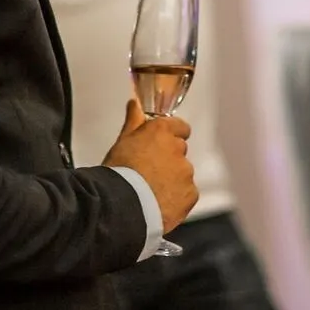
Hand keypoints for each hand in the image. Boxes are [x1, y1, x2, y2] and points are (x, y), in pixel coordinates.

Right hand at [102, 99, 197, 232]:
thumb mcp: (122, 143)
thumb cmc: (119, 172)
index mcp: (162, 132)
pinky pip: (187, 193)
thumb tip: (135, 104)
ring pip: (183, 173)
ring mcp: (186, 173)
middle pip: (179, 151)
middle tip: (150, 171)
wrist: (124, 206)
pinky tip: (160, 203)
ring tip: (153, 191)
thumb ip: (134, 122)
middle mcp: (178, 149)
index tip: (162, 143)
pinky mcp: (191, 194)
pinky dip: (177, 197)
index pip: (180, 126)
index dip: (171, 134)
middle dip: (169, 159)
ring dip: (173, 179)